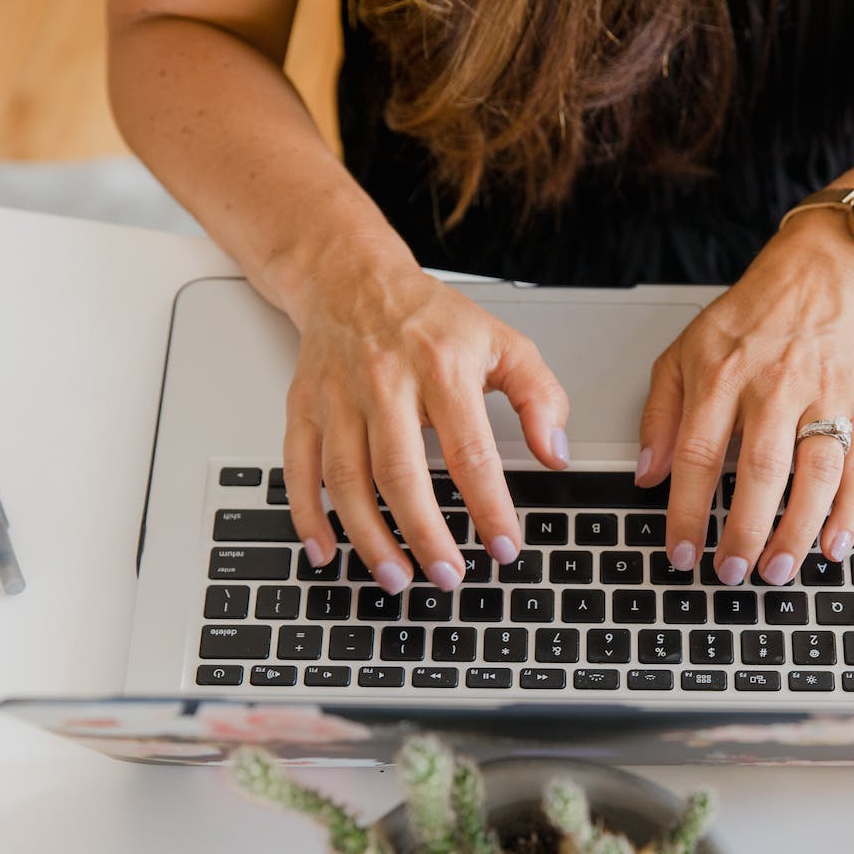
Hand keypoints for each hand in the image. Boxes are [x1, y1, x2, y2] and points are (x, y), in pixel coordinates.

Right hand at [274, 259, 568, 592]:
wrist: (352, 276)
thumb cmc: (430, 317)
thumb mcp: (502, 341)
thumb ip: (540, 396)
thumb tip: (555, 454)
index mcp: (440, 368)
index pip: (470, 451)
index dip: (489, 506)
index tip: (504, 546)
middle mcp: (384, 383)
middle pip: (400, 473)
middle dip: (425, 534)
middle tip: (448, 576)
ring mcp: (338, 398)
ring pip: (346, 480)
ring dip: (369, 537)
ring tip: (397, 577)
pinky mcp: (304, 408)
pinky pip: (298, 469)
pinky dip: (307, 516)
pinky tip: (325, 551)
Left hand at [636, 213, 853, 584]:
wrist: (820, 279)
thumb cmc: (747, 322)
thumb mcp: (683, 354)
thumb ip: (660, 415)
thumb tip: (646, 474)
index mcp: (722, 376)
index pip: (699, 454)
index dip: (687, 510)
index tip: (681, 553)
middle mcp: (774, 387)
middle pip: (762, 471)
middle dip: (745, 531)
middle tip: (732, 572)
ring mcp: (823, 396)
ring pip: (815, 474)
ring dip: (797, 530)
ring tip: (778, 571)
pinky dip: (850, 513)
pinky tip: (834, 547)